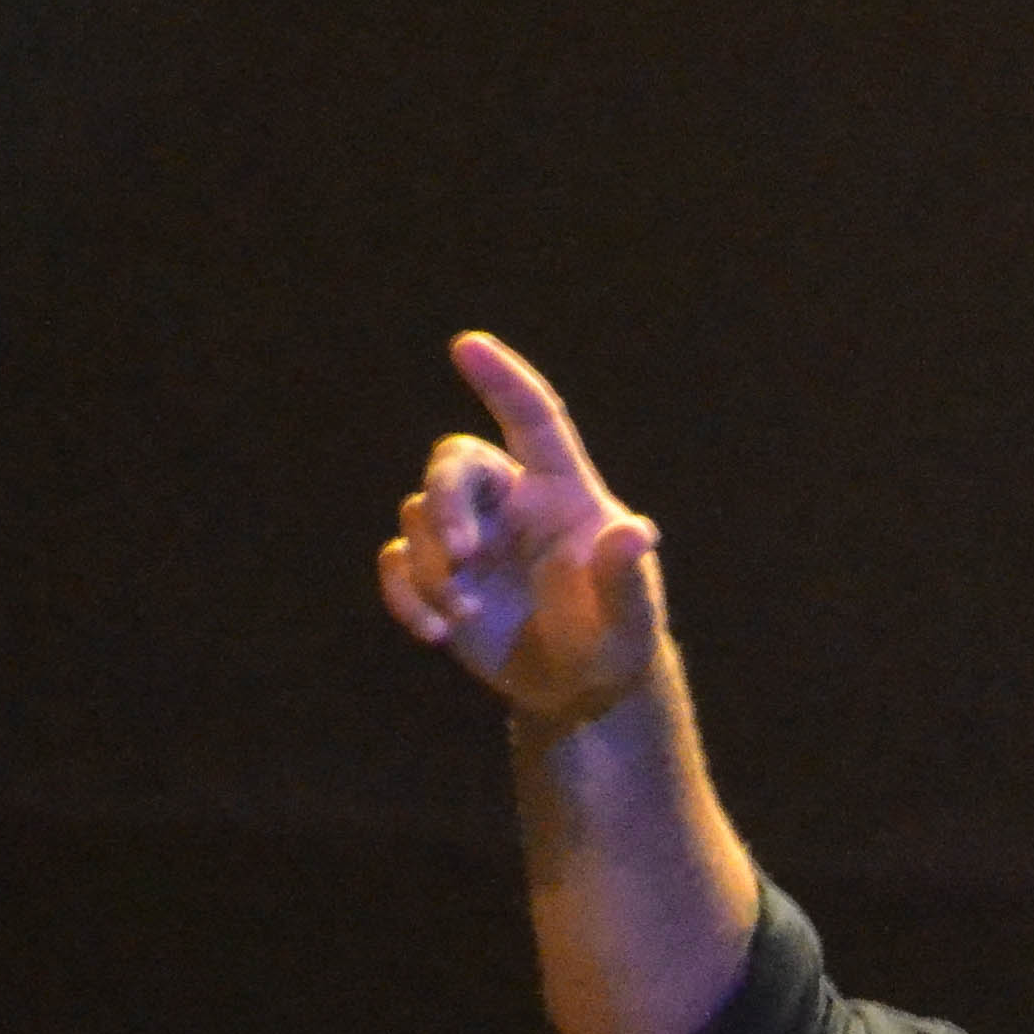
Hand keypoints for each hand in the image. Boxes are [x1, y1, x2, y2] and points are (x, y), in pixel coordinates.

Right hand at [376, 332, 667, 733]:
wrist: (581, 687)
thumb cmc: (615, 638)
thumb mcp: (630, 617)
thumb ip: (627, 576)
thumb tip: (635, 533)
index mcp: (561, 489)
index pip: (532, 420)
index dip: (503, 381)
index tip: (467, 345)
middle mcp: (509, 500)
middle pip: (454, 462)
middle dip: (447, 501)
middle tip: (464, 553)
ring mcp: (469, 535)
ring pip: (419, 516)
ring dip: (434, 567)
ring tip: (464, 615)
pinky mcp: (437, 574)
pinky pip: (397, 561)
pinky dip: (406, 595)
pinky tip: (435, 633)